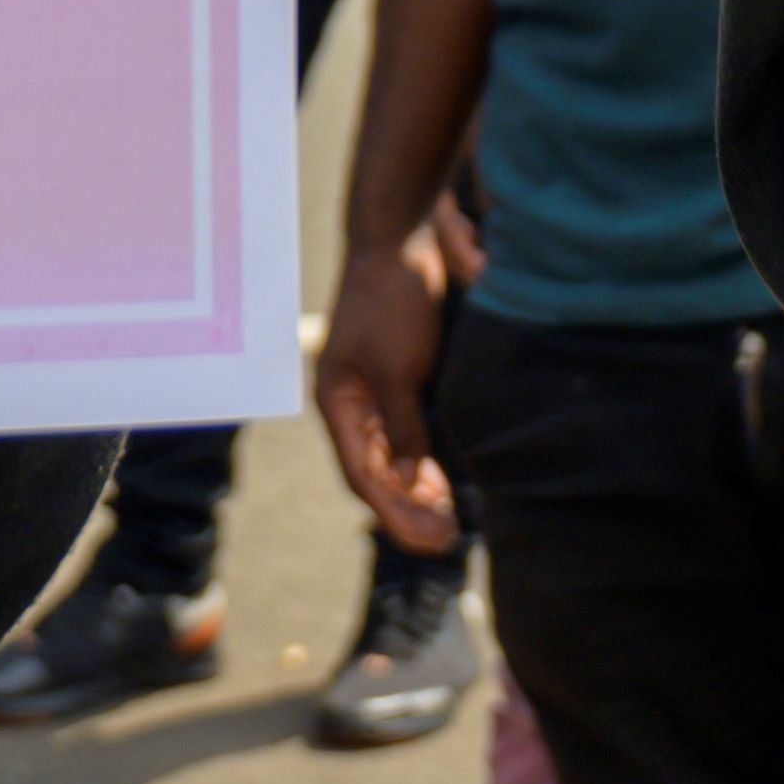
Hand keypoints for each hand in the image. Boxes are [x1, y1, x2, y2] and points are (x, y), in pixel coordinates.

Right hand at [314, 215, 461, 551]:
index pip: (362, 476)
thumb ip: (403, 429)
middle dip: (406, 510)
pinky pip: (402, 436)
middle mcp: (350, 406)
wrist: (399, 243)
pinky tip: (440, 481)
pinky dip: (420, 462)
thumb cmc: (391, 302)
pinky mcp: (394, 380)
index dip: (395, 513)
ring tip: (446, 519)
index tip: (430, 539)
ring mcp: (370, 394)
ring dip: (414, 492)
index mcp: (338, 405)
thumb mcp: (399, 371)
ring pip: (388, 460)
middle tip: (445, 539)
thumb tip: (410, 481)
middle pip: (374, 475)